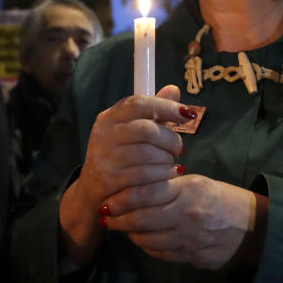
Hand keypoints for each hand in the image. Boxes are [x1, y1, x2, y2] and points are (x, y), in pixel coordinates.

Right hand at [59, 85, 193, 262]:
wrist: (93, 193)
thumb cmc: (119, 157)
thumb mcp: (132, 131)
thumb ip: (154, 112)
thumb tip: (174, 89)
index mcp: (109, 117)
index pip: (139, 103)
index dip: (166, 106)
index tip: (188, 114)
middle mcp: (103, 134)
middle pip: (146, 130)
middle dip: (170, 139)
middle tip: (180, 148)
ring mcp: (104, 157)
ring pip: (148, 153)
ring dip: (167, 159)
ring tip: (172, 162)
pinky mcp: (109, 180)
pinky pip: (145, 175)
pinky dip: (163, 174)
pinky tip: (170, 174)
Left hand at [101, 174, 258, 269]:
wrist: (254, 229)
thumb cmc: (221, 199)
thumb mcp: (198, 184)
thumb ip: (168, 187)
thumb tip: (135, 191)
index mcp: (189, 193)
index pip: (146, 194)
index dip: (121, 199)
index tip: (107, 201)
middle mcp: (189, 217)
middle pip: (142, 220)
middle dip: (119, 220)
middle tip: (105, 217)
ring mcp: (191, 241)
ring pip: (148, 241)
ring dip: (131, 234)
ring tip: (122, 226)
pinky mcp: (193, 259)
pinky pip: (162, 254)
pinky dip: (147, 246)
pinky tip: (142, 238)